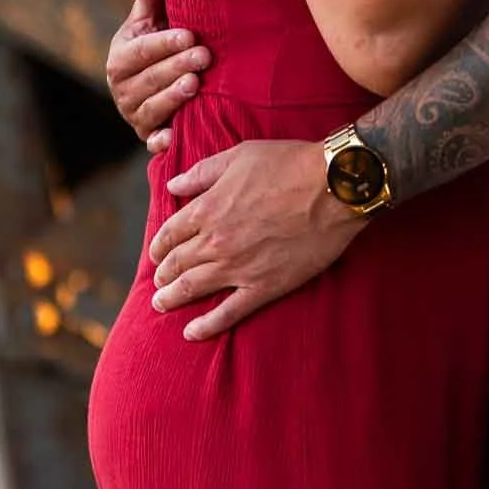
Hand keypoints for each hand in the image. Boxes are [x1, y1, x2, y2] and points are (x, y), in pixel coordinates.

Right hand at [105, 0, 210, 151]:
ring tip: (195, 84)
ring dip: (172, 98)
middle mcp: (121, 87)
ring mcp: (133, 114)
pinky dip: (161, 142)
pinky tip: (174, 138)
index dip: (163, 43)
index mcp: (120, 57)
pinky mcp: (147, 136)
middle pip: (148, 79)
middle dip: (176, 67)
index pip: (140, 51)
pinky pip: (151, 142)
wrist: (159, 84)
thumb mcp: (151, 19)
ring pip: (151, 107)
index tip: (189, 34)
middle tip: (205, 56)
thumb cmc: (159, 43)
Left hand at [149, 139, 363, 337]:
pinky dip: (207, 325)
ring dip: (172, 297)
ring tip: (162, 304)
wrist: (332, 187)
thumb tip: (173, 186)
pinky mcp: (264, 286)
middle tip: (158, 280)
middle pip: (177, 262)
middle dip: (163, 273)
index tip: (156, 252)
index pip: (170, 233)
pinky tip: (192, 332)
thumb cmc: (289, 164)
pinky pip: (228, 312)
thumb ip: (203, 172)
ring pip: (193, 288)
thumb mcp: (240, 156)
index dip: (159, 245)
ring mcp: (238, 267)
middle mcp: (215, 241)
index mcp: (208, 208)